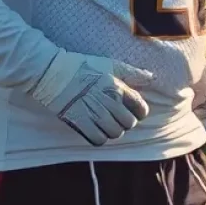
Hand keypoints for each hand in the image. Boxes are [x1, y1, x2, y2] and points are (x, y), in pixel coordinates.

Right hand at [29, 50, 151, 146]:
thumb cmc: (84, 67)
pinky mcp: (79, 123)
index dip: (140, 112)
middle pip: (129, 123)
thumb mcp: (111, 64)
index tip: (134, 111)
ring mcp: (94, 114)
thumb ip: (133, 73)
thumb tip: (152, 77)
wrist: (53, 73)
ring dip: (113, 130)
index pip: (140, 108)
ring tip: (107, 123)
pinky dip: (100, 138)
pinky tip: (96, 130)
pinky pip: (98, 140)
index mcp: (118, 88)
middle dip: (126, 122)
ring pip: (115, 133)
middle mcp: (109, 102)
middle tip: (118, 117)